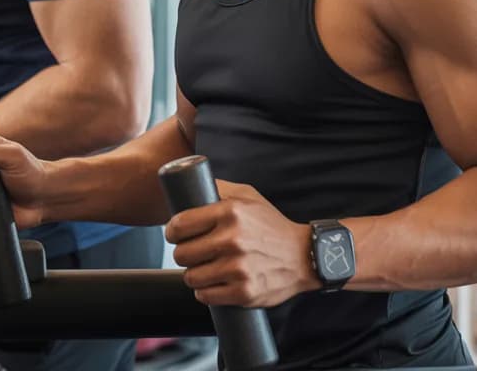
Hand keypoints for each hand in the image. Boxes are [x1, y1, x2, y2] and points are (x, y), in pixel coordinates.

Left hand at [165, 180, 318, 307]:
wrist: (304, 256)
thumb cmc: (272, 226)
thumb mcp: (249, 197)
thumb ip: (220, 188)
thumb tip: (190, 181)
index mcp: (229, 212)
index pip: (180, 224)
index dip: (172, 231)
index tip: (174, 234)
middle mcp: (232, 240)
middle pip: (181, 253)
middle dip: (183, 253)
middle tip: (192, 252)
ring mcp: (238, 268)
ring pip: (191, 276)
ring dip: (194, 274)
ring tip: (204, 268)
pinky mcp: (243, 292)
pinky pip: (205, 296)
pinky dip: (205, 292)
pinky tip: (214, 283)